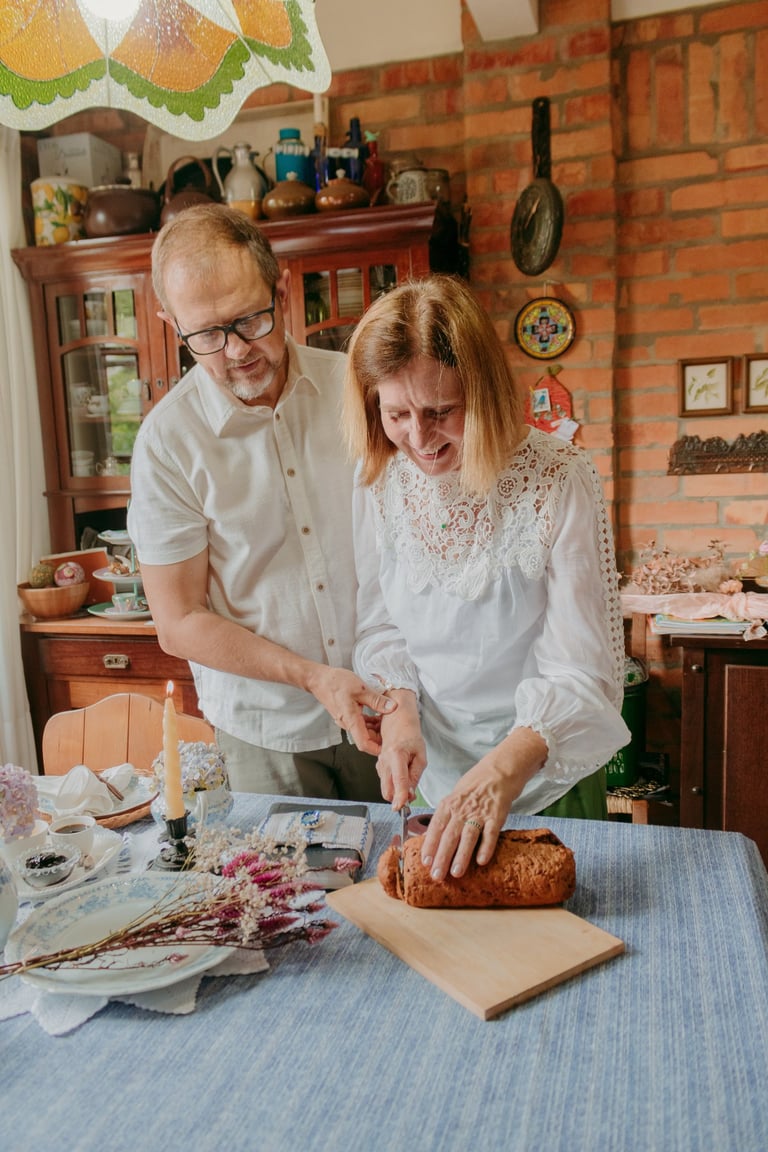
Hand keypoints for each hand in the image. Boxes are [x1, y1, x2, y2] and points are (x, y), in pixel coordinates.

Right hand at [304, 666, 396, 755]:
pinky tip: (378, 714)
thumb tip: (392, 707)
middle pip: (366, 739)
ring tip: (388, 721)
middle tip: (395, 731)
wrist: (319, 679)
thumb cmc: (336, 682)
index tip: (389, 748)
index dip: (377, 749)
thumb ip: (377, 700)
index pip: (364, 744)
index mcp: (351, 720)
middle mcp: (347, 724)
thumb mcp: (361, 688)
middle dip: (380, 738)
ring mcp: (346, 721)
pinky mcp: (346, 716)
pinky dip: (370, 722)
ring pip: (364, 731)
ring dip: (376, 729)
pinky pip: (359, 724)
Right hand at [375, 690, 425, 808]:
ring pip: (386, 788)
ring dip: (397, 792)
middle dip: (398, 798)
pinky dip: (394, 786)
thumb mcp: (420, 755)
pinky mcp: (379, 767)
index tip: (401, 806)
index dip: (400, 796)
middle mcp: (384, 761)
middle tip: (411, 795)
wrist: (397, 722)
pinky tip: (402, 776)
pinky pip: (386, 782)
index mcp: (396, 755)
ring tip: (409, 780)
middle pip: (387, 790)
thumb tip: (410, 793)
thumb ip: (416, 775)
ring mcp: (379, 765)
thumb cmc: (410, 736)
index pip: (399, 780)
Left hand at [420, 728, 547, 879]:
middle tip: (436, 876)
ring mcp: (479, 812)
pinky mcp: (497, 815)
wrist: (500, 769)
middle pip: (449, 835)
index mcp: (449, 804)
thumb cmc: (476, 785)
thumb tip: (434, 838)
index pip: (436, 827)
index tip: (424, 863)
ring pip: (468, 836)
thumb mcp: (455, 796)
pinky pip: (490, 833)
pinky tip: (481, 861)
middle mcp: (462, 809)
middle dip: (441, 857)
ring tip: (456, 873)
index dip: (430, 846)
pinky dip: (486, 847)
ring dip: (461, 856)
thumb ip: (446, 815)